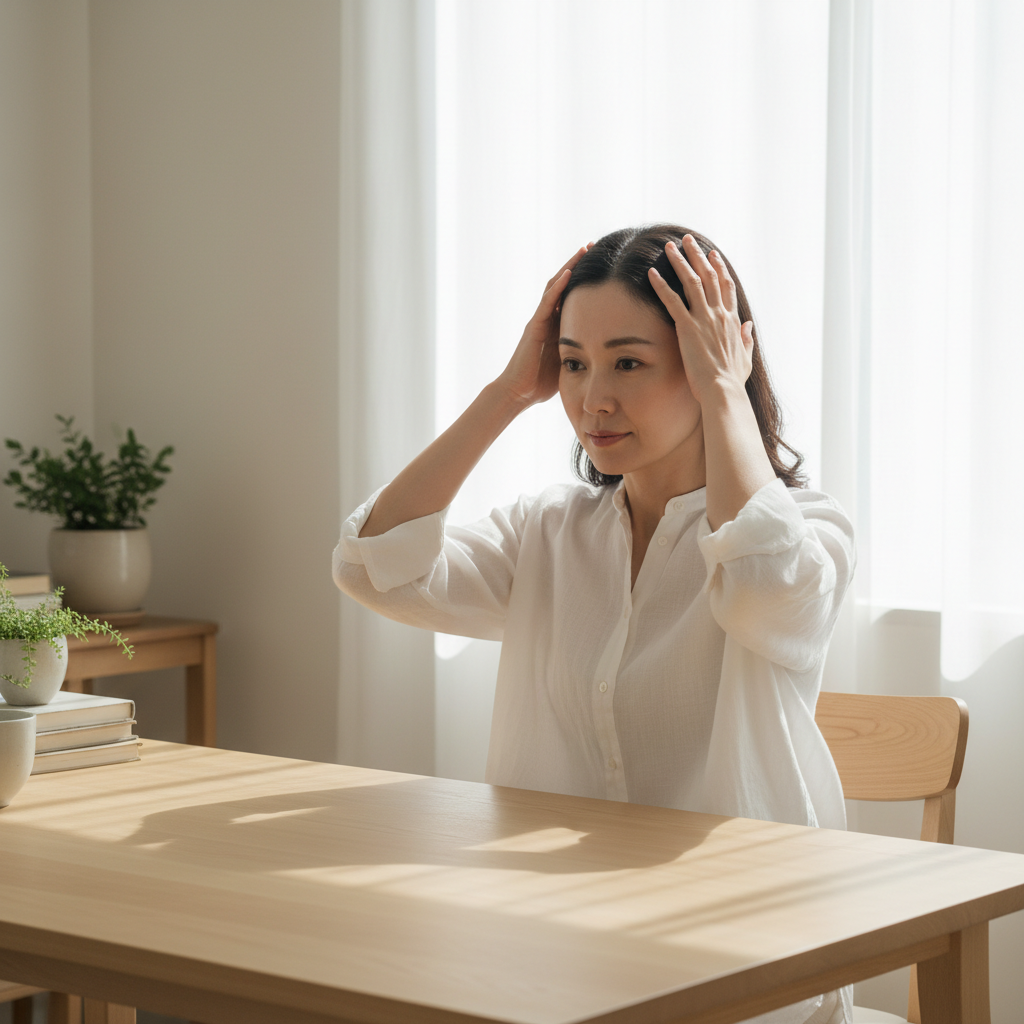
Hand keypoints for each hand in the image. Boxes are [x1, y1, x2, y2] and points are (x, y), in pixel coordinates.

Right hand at [495, 243, 592, 408]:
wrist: (519, 393)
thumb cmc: (542, 383)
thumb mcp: (570, 363)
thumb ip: (582, 352)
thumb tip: (608, 353)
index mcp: (557, 325)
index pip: (573, 295)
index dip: (586, 279)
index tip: (604, 264)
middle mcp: (548, 318)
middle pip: (564, 284)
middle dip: (578, 265)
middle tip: (595, 246)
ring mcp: (540, 320)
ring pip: (556, 286)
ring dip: (570, 266)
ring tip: (585, 249)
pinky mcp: (535, 326)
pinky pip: (548, 301)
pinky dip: (559, 286)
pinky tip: (570, 271)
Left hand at [648, 235, 753, 406]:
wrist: (723, 390)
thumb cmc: (732, 380)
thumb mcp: (745, 357)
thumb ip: (747, 339)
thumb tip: (750, 326)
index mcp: (732, 320)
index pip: (726, 286)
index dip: (718, 268)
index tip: (713, 254)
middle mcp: (719, 314)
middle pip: (708, 276)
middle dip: (697, 255)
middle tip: (687, 239)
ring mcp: (704, 319)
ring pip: (691, 281)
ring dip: (680, 261)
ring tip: (669, 246)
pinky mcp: (687, 328)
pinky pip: (671, 301)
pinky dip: (661, 285)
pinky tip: (651, 273)